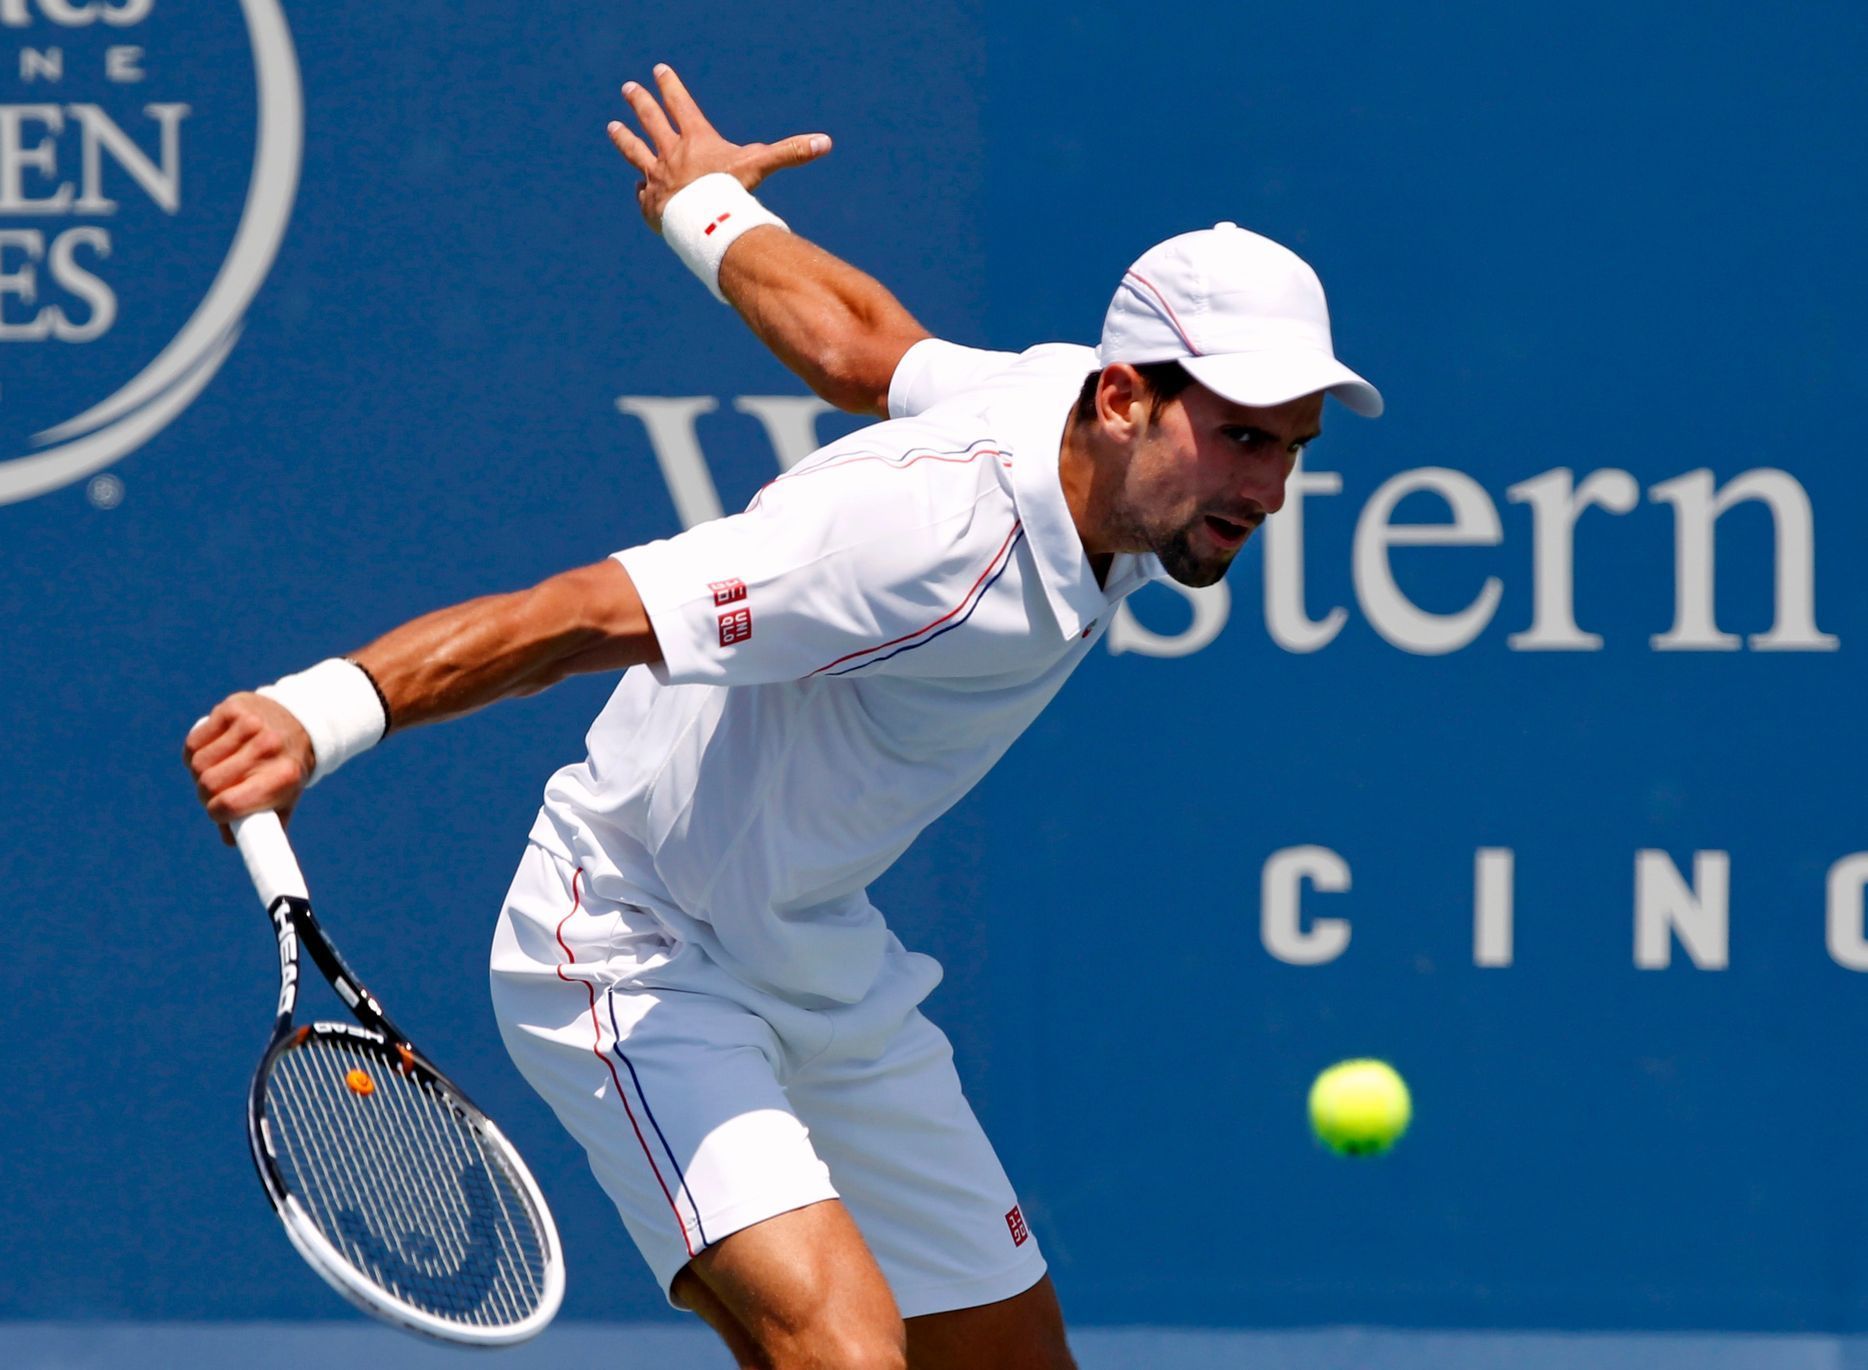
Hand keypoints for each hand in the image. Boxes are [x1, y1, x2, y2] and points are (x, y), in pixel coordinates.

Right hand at [184, 693, 314, 844]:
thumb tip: (232, 841)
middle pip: (209, 784)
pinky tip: (211, 753)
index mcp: (283, 776)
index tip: (220, 812)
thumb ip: (262, 825)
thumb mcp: (285, 798)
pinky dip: (195, 752)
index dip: (217, 813)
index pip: (229, 804)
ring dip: (199, 773)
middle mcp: (267, 748)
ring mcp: (249, 725)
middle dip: (206, 794)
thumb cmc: (286, 769)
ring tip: (217, 771)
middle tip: (217, 792)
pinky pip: (194, 741)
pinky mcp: (232, 708)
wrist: (301, 721)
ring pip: (198, 763)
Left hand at [607, 64, 831, 230]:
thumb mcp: (760, 167)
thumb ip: (790, 153)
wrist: (701, 225)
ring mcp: (657, 179)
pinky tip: (641, 189)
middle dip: (641, 102)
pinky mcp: (650, 204)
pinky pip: (644, 194)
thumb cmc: (730, 192)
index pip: (680, 104)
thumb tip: (825, 143)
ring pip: (635, 152)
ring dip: (624, 138)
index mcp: (695, 140)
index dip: (670, 85)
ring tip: (612, 127)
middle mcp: (670, 154)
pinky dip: (643, 190)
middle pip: (651, 121)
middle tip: (629, 88)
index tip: (659, 70)